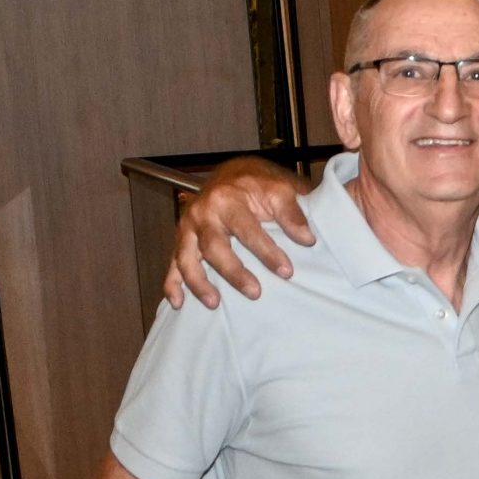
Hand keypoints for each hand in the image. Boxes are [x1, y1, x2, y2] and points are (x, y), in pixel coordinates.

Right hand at [165, 158, 313, 309]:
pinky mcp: (181, 240)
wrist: (232, 175)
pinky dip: (171, 284)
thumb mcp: (279, 191)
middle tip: (255, 292)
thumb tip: (307, 238)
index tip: (286, 272)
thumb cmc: (257, 187)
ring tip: (214, 303)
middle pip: (213, 247)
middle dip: (233, 272)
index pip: (247, 230)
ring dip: (198, 282)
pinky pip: (172, 263)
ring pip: (186, 258)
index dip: (266, 252)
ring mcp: (188, 228)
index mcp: (226, 200)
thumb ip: (292, 213)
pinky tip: (178, 303)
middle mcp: (202, 214)